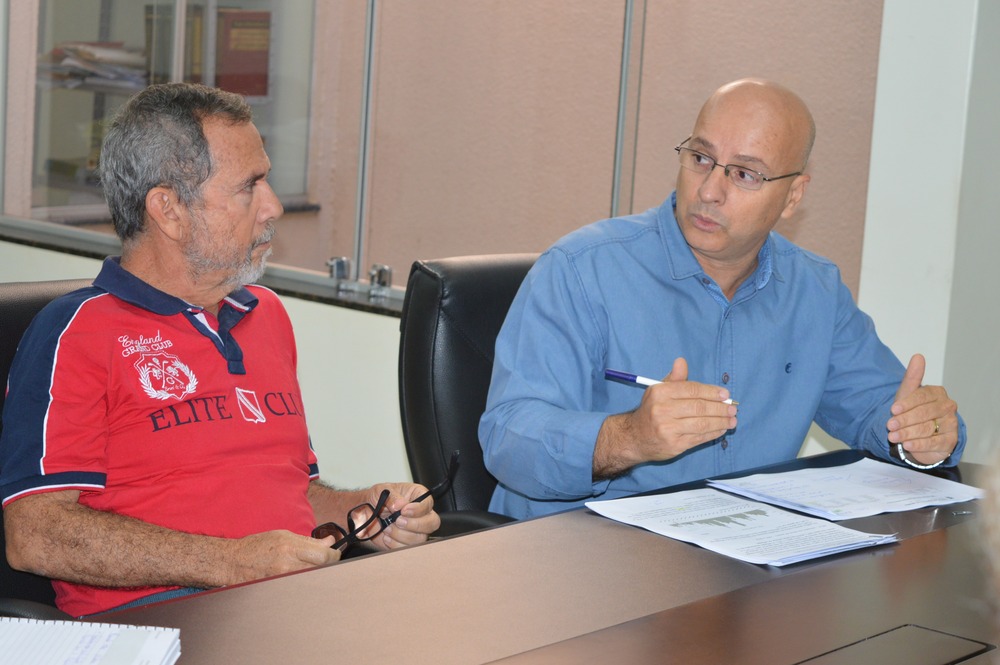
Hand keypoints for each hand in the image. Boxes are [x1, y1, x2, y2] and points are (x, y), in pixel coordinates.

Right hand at [227, 530, 341, 584]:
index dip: (334, 555)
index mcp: (289, 547)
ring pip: (312, 578)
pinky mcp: (279, 589)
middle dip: (330, 564)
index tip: (335, 553)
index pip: (323, 555)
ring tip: (313, 568)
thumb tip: (329, 541)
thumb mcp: (283, 536)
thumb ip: (308, 541)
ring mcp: (283, 579)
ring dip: (318, 573)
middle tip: (329, 561)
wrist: (233, 562)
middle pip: (321, 568)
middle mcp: (287, 565)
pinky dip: (305, 581)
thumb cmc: (256, 546)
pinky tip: (302, 577)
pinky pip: (300, 587)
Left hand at [365, 483, 440, 549]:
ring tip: (386, 527)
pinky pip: (408, 549)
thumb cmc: (377, 498)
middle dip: (414, 524)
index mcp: (418, 496)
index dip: (418, 509)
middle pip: (432, 523)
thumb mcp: (381, 490)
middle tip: (397, 521)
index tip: (404, 510)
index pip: (428, 503)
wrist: (365, 513)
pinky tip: (386, 536)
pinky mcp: (407, 543)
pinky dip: (395, 544)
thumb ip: (392, 496)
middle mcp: (421, 514)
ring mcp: (416, 530)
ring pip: (420, 538)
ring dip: (400, 535)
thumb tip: (400, 504)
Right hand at [594, 357, 736, 477]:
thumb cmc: (651, 411)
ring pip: (701, 424)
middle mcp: (662, 410)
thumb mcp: (658, 391)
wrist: (634, 437)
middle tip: (732, 408)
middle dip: (719, 408)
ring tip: (732, 420)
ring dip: (720, 422)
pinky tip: (721, 429)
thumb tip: (682, 361)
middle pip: (698, 407)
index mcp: (659, 393)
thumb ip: (674, 378)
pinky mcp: (674, 445)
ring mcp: (668, 429)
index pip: (691, 390)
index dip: (711, 392)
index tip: (725, 394)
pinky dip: (713, 433)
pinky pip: (699, 438)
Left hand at [887, 354, 958, 465]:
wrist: (919, 434)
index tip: (893, 409)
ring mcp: (951, 424)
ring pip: (927, 428)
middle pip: (924, 413)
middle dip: (905, 420)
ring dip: (908, 433)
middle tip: (890, 425)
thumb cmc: (912, 411)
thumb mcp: (907, 394)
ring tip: (893, 436)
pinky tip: (907, 445)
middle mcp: (948, 407)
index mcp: (937, 393)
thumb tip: (918, 356)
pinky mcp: (950, 441)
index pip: (922, 396)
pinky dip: (919, 445)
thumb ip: (912, 377)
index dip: (906, 403)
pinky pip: (934, 443)